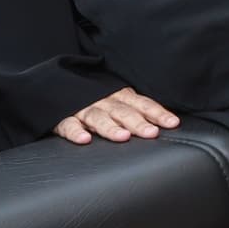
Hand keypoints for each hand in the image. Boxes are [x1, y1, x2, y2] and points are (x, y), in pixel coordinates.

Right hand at [56, 87, 176, 144]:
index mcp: (119, 96)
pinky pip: (68, 125)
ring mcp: (82, 108)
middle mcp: (103, 101)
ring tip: (123, 137)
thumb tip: (165, 125)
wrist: (55, 87)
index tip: (173, 123)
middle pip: (123, 112)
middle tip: (152, 133)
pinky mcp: (61, 118)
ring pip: (98, 117)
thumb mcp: (116, 101)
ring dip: (111, 127)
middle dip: (138, 122)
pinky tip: (84, 140)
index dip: (157, 113)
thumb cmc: (93, 99)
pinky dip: (75, 131)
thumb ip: (135, 111)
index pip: (142, 104)